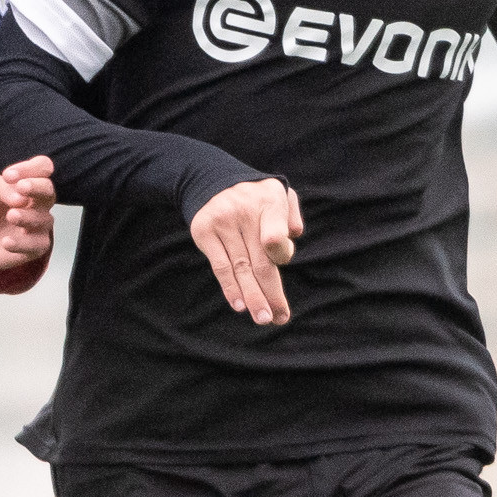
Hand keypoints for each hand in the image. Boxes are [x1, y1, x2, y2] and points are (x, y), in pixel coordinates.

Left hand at [0, 154, 58, 273]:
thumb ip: (0, 185)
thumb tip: (20, 197)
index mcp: (27, 182)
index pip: (42, 167)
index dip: (31, 168)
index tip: (8, 175)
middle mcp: (36, 202)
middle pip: (49, 191)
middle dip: (37, 187)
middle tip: (21, 187)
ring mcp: (37, 225)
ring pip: (45, 219)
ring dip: (28, 216)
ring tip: (11, 215)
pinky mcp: (33, 247)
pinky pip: (37, 245)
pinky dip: (22, 243)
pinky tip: (6, 242)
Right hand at [189, 176, 302, 325]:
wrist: (212, 178)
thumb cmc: (255, 196)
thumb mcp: (278, 193)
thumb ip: (290, 215)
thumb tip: (293, 237)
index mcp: (268, 201)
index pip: (274, 234)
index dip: (279, 252)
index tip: (281, 261)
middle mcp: (244, 212)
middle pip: (260, 262)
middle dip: (271, 293)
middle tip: (279, 318)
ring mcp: (222, 223)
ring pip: (240, 269)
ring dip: (253, 298)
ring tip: (263, 318)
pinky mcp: (204, 231)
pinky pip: (219, 266)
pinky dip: (230, 288)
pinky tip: (240, 305)